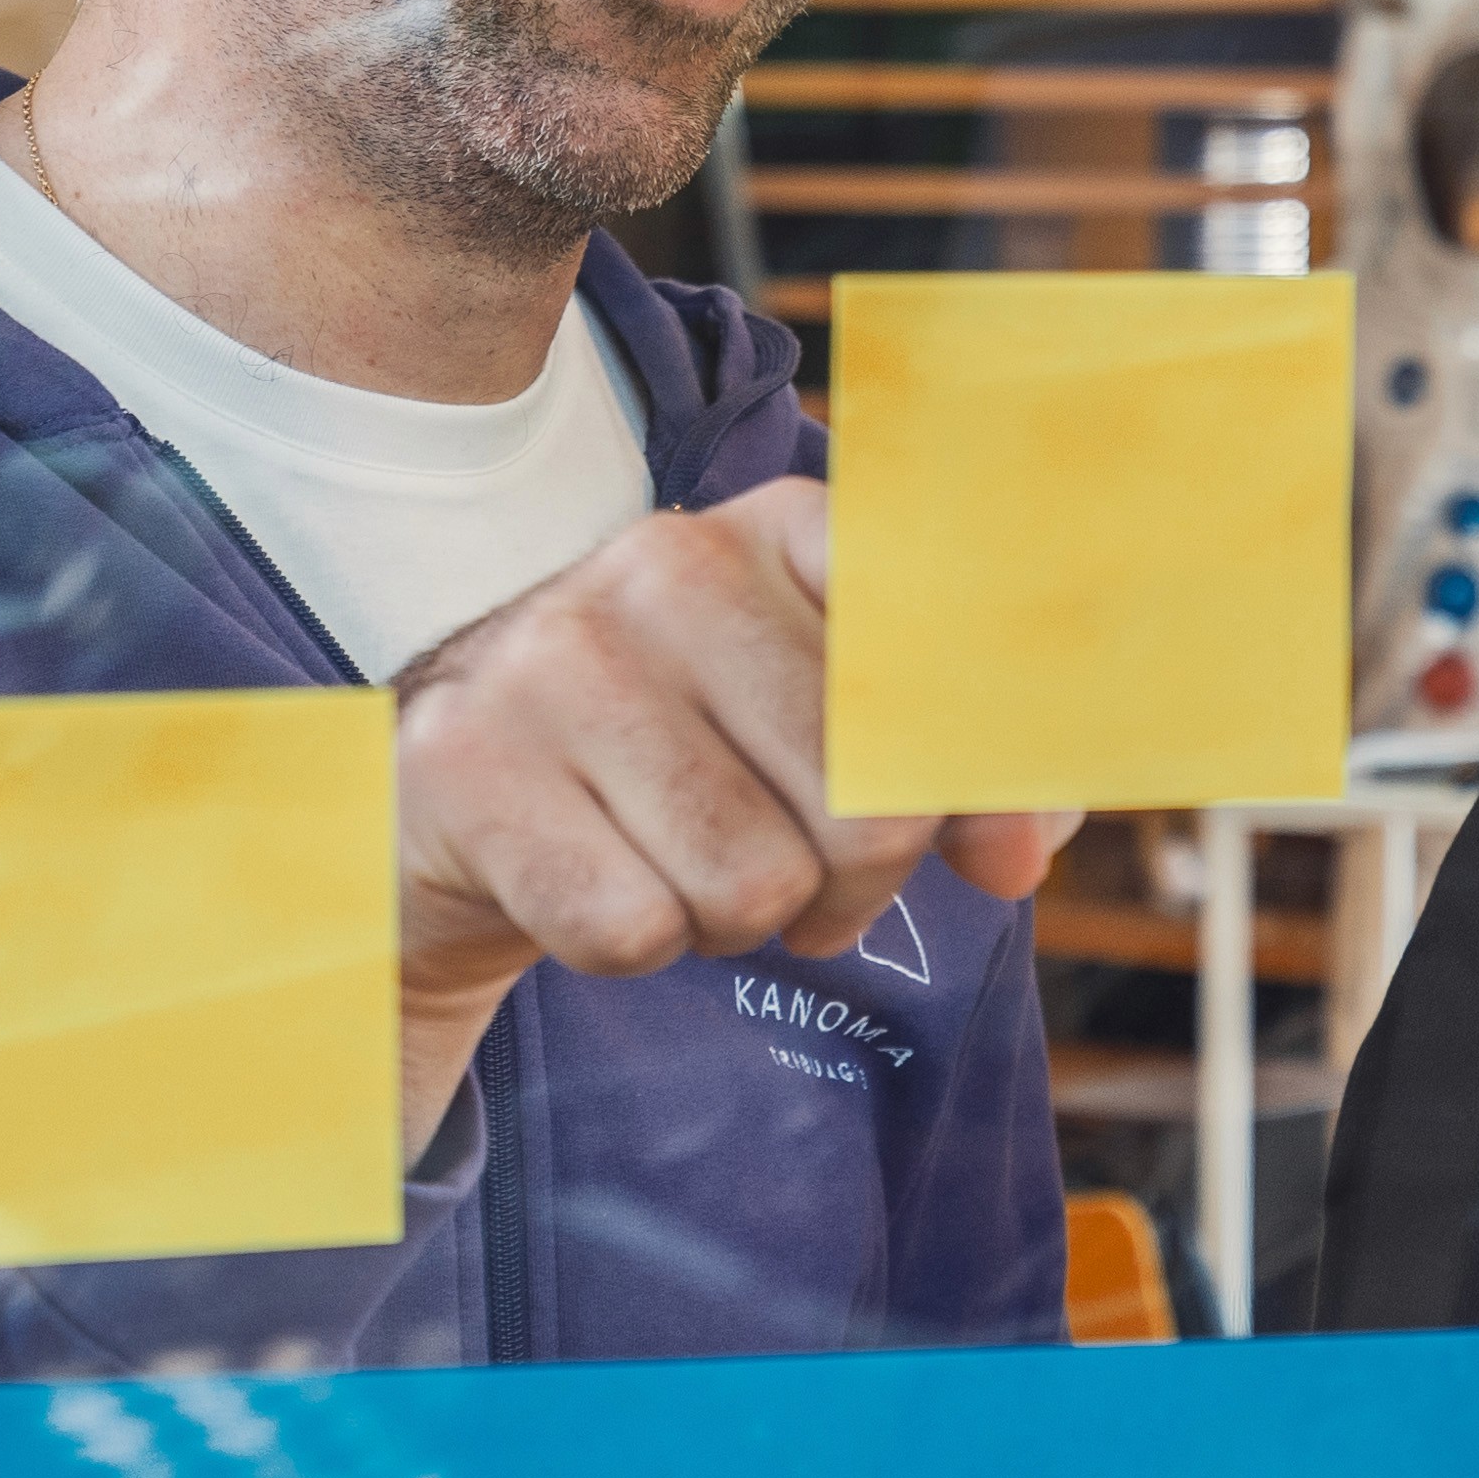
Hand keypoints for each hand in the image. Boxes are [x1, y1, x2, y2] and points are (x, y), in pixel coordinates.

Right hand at [388, 477, 1071, 1147]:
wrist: (456, 795)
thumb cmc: (688, 764)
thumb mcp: (831, 741)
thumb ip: (965, 783)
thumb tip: (1022, 853)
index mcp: (782, 530)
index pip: (948, 658)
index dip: (978, 782)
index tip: (969, 838)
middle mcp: (668, 563)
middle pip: (868, 812)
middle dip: (847, 888)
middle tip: (783, 872)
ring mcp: (555, 653)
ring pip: (752, 883)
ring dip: (731, 921)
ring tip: (677, 866)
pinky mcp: (465, 761)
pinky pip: (634, 930)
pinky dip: (632, 947)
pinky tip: (592, 878)